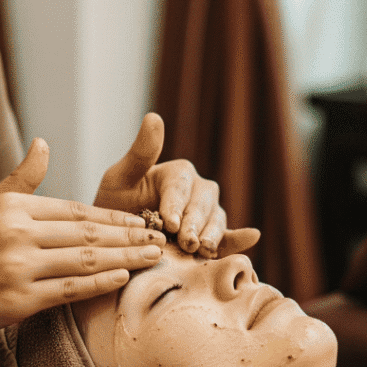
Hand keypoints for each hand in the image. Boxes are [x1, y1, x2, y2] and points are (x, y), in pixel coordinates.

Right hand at [0, 139, 166, 338]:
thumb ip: (21, 179)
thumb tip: (44, 144)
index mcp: (11, 207)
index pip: (75, 210)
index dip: (112, 216)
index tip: (139, 220)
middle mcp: (16, 233)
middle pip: (87, 233)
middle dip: (128, 235)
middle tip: (158, 238)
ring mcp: (17, 268)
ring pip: (85, 260)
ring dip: (125, 258)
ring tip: (151, 258)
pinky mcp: (17, 302)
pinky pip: (70, 290)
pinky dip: (100, 284)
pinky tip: (122, 278)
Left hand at [94, 113, 259, 257]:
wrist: (116, 240)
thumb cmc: (115, 206)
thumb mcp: (119, 179)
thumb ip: (139, 153)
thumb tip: (154, 117)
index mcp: (178, 174)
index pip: (181, 186)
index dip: (176, 205)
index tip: (169, 223)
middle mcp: (198, 191)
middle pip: (203, 204)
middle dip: (194, 223)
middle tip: (185, 242)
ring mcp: (207, 216)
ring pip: (216, 221)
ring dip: (211, 235)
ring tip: (202, 249)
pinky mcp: (212, 239)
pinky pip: (228, 239)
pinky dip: (239, 239)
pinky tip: (251, 237)